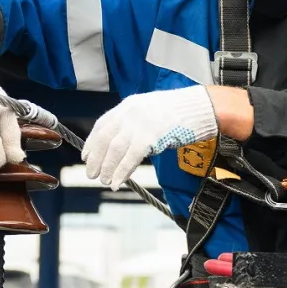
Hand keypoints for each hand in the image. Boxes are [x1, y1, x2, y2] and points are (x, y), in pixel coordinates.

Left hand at [82, 86, 218, 189]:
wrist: (200, 108)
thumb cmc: (179, 112)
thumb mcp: (150, 110)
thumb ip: (134, 122)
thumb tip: (120, 142)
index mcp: (129, 105)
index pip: (102, 125)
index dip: (92, 143)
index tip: (86, 156)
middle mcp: (130, 113)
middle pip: (106, 139)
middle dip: (96, 159)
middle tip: (91, 174)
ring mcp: (140, 124)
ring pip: (115, 151)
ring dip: (107, 168)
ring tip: (104, 180)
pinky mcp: (151, 137)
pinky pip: (130, 158)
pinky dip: (121, 172)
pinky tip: (117, 182)